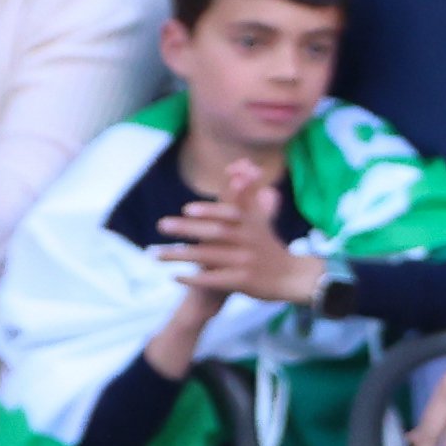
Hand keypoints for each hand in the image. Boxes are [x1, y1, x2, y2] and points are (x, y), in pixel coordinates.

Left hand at [154, 187, 323, 307]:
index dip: (211, 211)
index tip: (187, 208)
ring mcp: (246, 262)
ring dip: (179, 255)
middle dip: (187, 229)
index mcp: (252, 224)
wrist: (292, 278)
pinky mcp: (243, 282)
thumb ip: (248, 194)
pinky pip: (213, 280)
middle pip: (215, 234)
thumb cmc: (268, 245)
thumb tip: (242, 163)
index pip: (231, 214)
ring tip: (154, 254)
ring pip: (208, 257)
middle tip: (161, 225)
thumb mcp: (261, 219)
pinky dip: (193, 278)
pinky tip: (174, 276)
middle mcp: (250, 241)